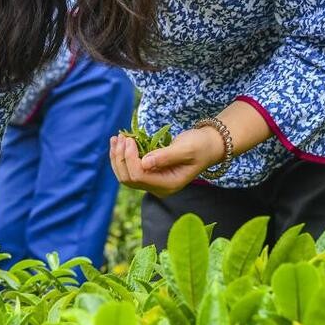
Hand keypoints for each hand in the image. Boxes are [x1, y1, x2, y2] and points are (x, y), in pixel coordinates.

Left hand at [109, 127, 223, 196]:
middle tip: (120, 136)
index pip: (139, 176)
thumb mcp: (186, 149)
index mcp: (168, 185)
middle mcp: (158, 187)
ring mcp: (153, 181)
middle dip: (120, 158)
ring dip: (117, 156)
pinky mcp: (149, 173)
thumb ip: (165, 156)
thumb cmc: (200, 146)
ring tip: (116, 137)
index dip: (130, 158)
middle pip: (128, 179)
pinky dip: (121, 156)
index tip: (129, 139)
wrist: (208, 146)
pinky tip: (119, 141)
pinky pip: (129, 168)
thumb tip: (144, 163)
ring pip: (125, 175)